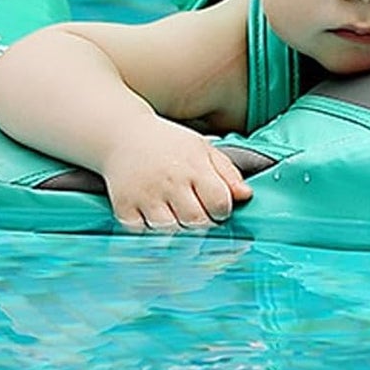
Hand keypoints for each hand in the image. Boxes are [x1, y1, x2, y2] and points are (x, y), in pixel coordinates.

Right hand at [99, 117, 252, 232]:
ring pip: (170, 231)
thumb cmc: (169, 144)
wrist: (123, 135)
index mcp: (193, 166)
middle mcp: (170, 181)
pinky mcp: (124, 207)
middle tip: (199, 218)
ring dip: (178, 232)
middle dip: (203, 225)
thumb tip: (246, 196)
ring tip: (178, 219)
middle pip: (196, 221)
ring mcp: (145, 195)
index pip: (219, 202)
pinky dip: (151, 234)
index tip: (218, 210)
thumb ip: (227, 173)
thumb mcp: (202, 149)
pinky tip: (155, 220)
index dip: (223, 211)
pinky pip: (143, 234)